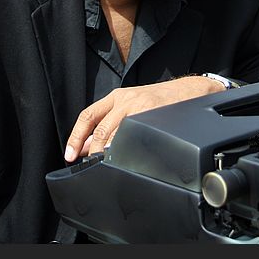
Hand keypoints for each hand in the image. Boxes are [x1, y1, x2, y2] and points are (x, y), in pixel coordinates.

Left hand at [63, 76, 225, 161]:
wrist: (187, 92)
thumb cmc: (157, 101)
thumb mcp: (128, 106)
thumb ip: (105, 124)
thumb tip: (84, 146)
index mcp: (115, 97)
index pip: (87, 116)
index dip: (76, 137)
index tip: (70, 155)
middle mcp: (125, 100)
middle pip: (100, 129)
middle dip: (92, 151)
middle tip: (89, 166)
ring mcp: (140, 107)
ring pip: (116, 135)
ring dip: (108, 153)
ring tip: (106, 165)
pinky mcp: (154, 115)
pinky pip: (135, 137)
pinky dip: (126, 150)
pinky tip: (125, 158)